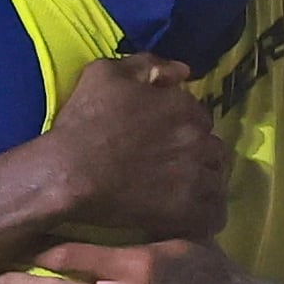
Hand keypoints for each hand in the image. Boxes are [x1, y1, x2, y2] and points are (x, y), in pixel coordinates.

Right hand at [32, 53, 229, 242]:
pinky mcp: (187, 211)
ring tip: (182, 195)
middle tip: (172, 169)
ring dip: (204, 185)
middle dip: (198, 156)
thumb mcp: (105, 73)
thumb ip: (148, 64)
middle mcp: (198, 138)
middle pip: (213, 148)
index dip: (182, 128)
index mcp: (184, 106)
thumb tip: (183, 71)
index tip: (164, 139)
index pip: (199, 116)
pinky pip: (213, 216)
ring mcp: (195, 176)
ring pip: (217, 181)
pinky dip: (206, 217)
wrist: (66, 172)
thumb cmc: (82, 123)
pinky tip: (190, 218)